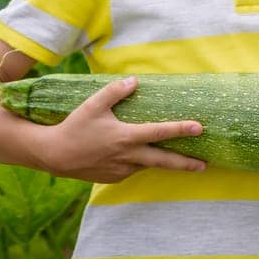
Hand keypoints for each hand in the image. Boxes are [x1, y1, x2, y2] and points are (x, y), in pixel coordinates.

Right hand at [40, 76, 205, 182]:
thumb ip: (115, 91)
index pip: (160, 132)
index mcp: (126, 137)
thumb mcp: (93, 104)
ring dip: (164, 163)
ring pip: (148, 165)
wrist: (53, 155)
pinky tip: (142, 157)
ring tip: (184, 161)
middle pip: (163, 161)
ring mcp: (122, 169)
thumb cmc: (74, 127)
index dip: (181, 129)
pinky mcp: (114, 178)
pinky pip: (133, 169)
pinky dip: (141, 163)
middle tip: (205, 165)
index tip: (200, 128)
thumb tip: (134, 81)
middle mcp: (128, 156)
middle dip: (186, 164)